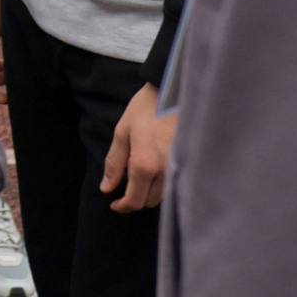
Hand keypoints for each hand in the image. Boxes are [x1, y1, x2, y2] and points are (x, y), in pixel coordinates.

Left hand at [101, 81, 175, 212]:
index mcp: (144, 164)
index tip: (115, 204)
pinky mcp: (190, 161)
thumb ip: (114, 162)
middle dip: (135, 199)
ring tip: (141, 174)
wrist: (174, 90)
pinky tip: (156, 171)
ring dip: (150, 191)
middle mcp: (164, 170)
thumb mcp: (122, 132)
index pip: (134, 201)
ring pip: (164, 195)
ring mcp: (180, 166)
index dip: (122, 207)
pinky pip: (176, 183)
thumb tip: (106, 187)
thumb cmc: (146, 107)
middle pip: (149, 201)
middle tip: (126, 187)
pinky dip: (164, 184)